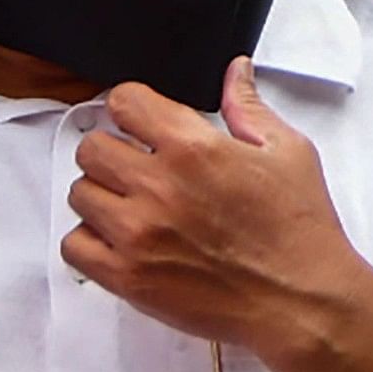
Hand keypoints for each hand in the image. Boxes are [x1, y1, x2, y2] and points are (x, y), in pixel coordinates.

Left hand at [64, 61, 372, 361]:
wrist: (299, 299)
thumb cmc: (297, 229)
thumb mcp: (288, 152)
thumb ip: (249, 107)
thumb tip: (234, 72)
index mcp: (194, 148)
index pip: (123, 102)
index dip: (131, 108)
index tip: (139, 122)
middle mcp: (157, 187)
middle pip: (91, 148)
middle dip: (113, 151)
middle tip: (137, 166)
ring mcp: (137, 234)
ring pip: (79, 195)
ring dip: (102, 195)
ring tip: (133, 205)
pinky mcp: (127, 277)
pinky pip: (74, 246)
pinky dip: (90, 240)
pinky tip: (121, 240)